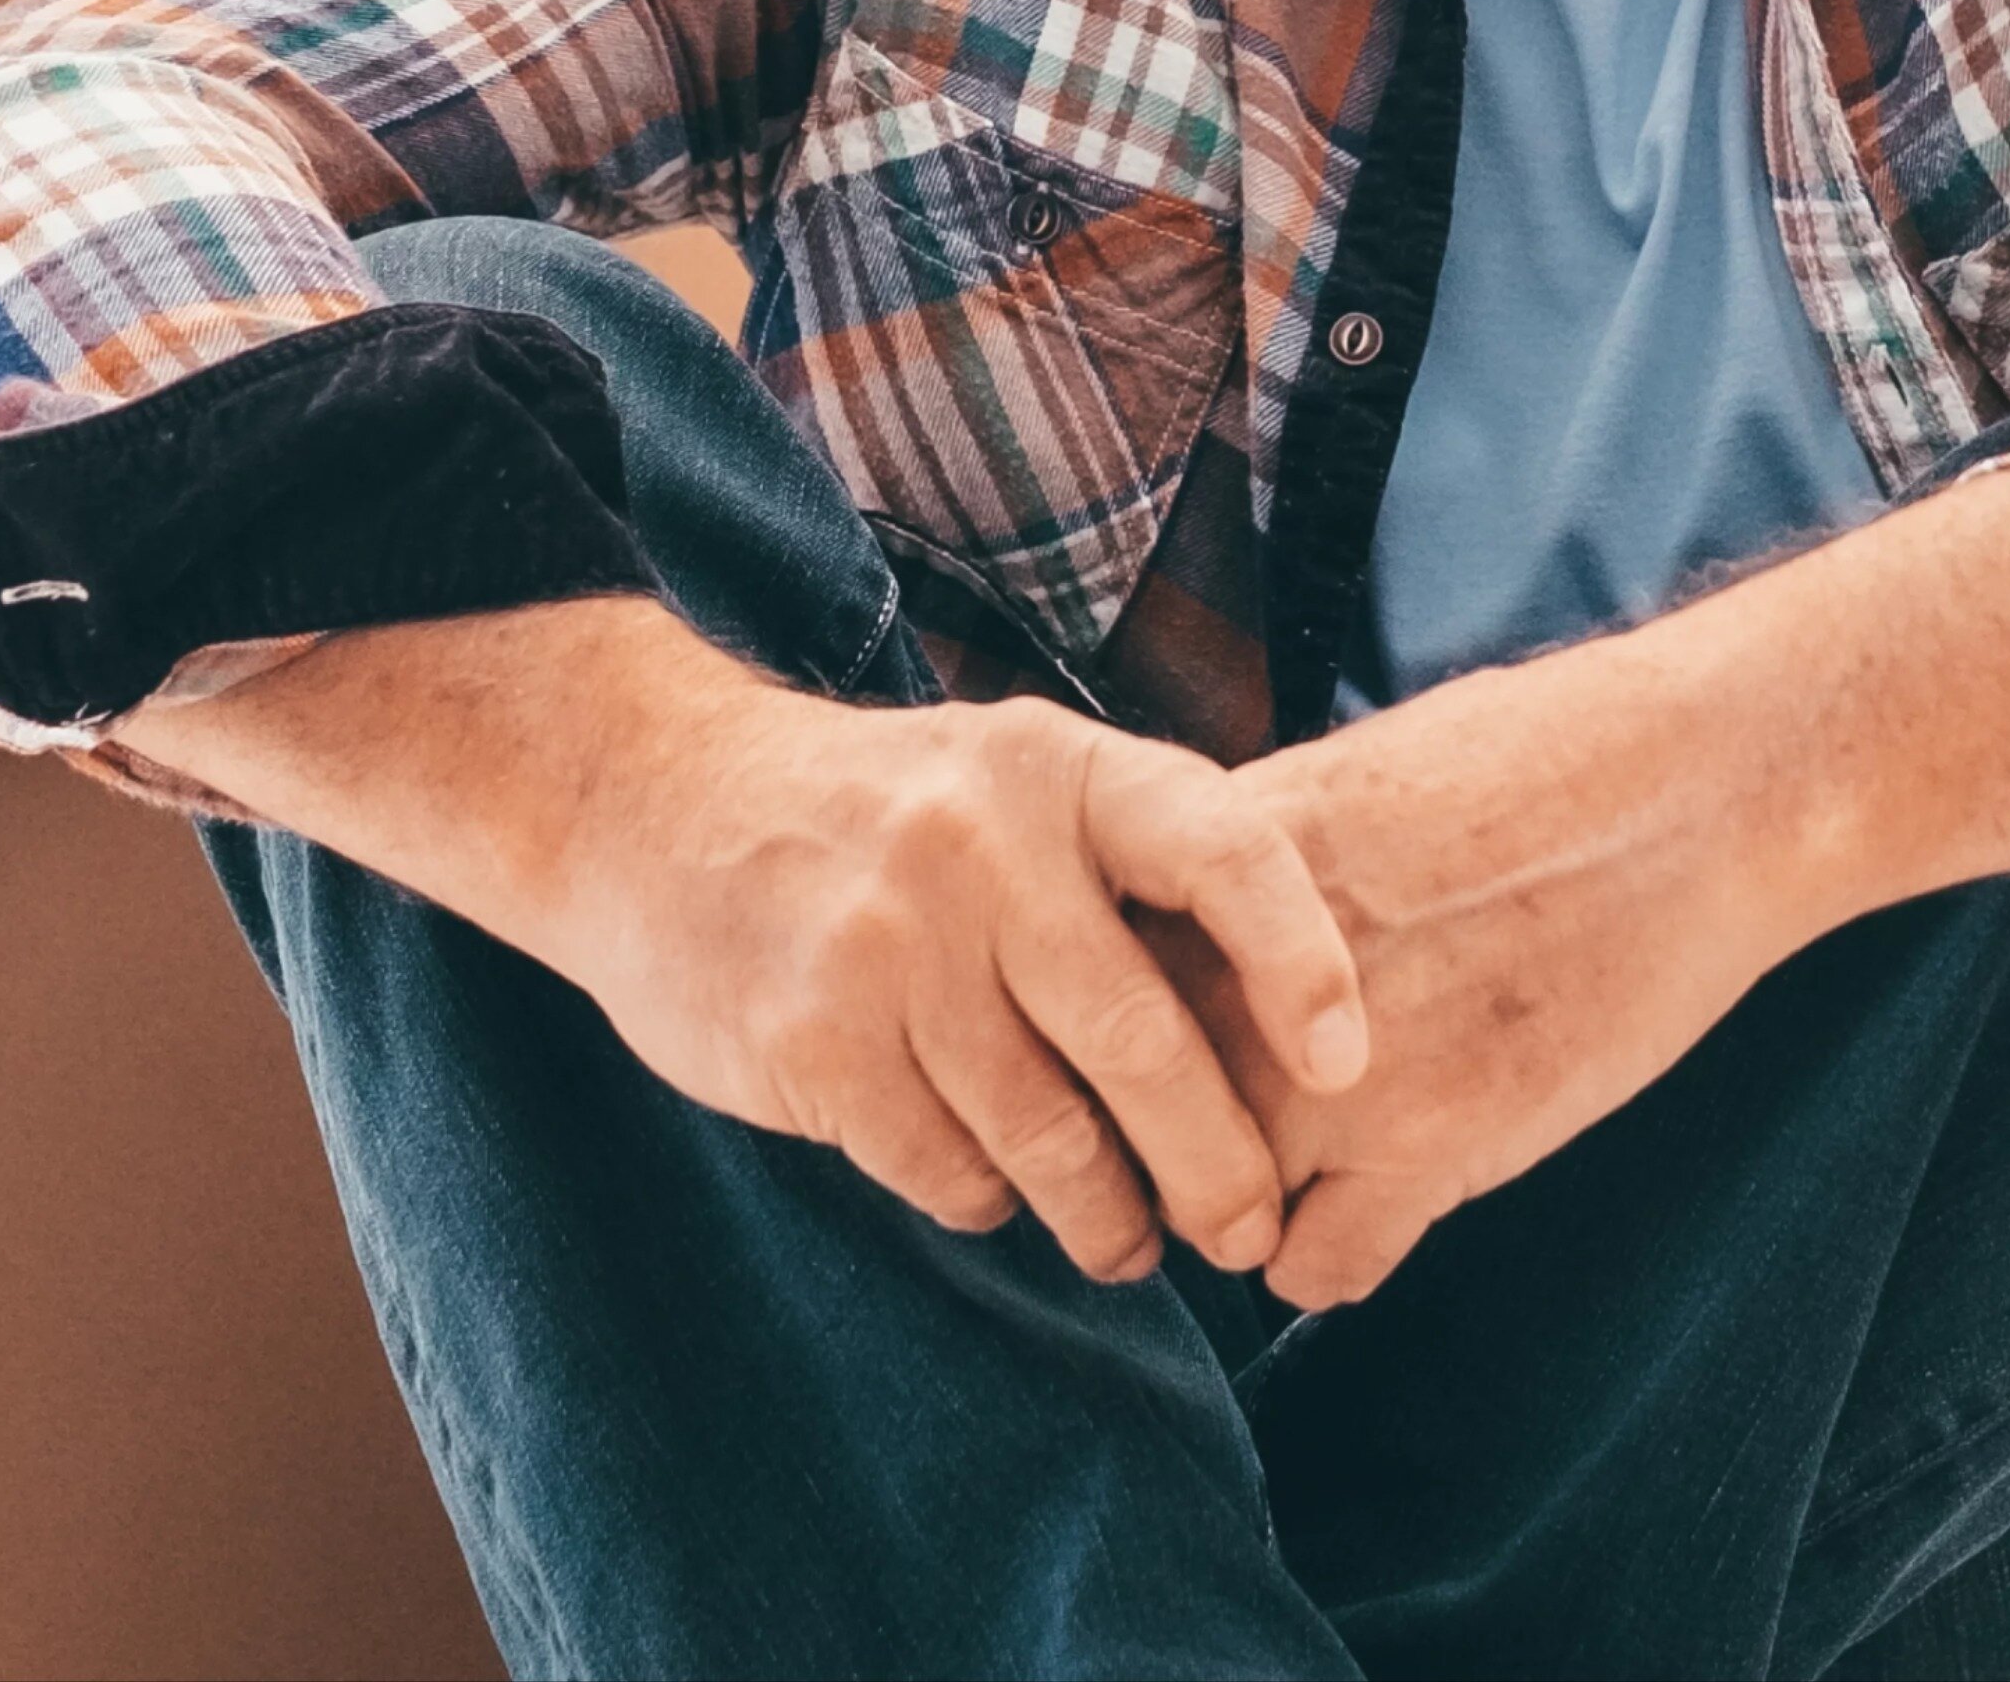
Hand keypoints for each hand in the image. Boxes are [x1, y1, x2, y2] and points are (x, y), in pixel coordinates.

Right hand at [544, 669, 1371, 1283]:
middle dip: (1213, 1162)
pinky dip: (987, 1200)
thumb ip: (1133, 866)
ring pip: (1046, 1130)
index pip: (1226, 851)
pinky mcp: (811, 1038)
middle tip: (1245, 1231)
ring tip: (1128, 1243)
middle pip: (1139, 1037)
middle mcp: (983, 842)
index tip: (1345, 1065)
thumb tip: (1288, 1025)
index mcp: (1062, 767)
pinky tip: (994, 1189)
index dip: (1302, 960)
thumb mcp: (1019, 778)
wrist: (664, 807)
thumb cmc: (895, 816)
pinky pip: (944, 1168)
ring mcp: (889, 940)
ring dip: (1104, 1214)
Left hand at [1163, 641, 1807, 1311]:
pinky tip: (1366, 1211)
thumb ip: (1257, 863)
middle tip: (1189, 1146)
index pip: (1086, 977)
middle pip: (1120, 1104)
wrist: (1702, 787)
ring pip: (1200, 1204)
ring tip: (1280, 1183)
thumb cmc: (1549, 758)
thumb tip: (1181, 916)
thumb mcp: (1364, 773)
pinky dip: (1326, 1259)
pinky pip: (1311, 1270)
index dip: (1100, 1029)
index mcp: (1233, 860)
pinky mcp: (1432, 1149)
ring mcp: (1339, 1071)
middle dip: (1146, 1137)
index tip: (1132, 1052)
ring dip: (1232, 1208)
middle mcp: (1256, 969)